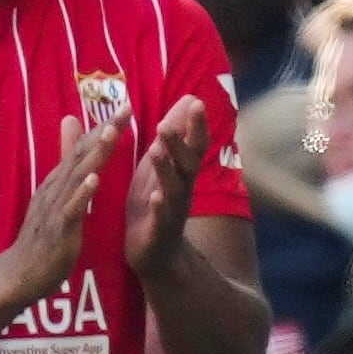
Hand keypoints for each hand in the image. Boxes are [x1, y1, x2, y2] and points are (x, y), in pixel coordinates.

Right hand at [3, 113, 123, 306]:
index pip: (83, 148)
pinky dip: (82, 193)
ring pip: (77, 176)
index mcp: (58, 182)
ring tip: (111, 133)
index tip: (125, 107)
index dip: (103, 127)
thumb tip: (74, 152)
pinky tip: (94, 180)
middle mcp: (55, 189)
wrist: (20, 274)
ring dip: (94, 154)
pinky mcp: (58, 230)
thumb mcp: (54, 201)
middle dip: (104, 131)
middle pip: (82, 154)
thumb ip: (65, 173)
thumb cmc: (42, 238)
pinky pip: (71, 209)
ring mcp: (55, 208)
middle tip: (125, 109)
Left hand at [127, 96, 210, 276]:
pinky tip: (156, 198)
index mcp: (181, 174)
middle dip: (179, 143)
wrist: (156, 255)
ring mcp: (172, 212)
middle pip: (188, 164)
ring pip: (174, 189)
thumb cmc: (155, 204)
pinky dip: (160, 208)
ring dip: (166, 169)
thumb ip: (173, 137)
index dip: (197, 126)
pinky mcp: (158, 233)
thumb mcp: (162, 166)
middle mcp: (182, 190)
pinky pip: (162, 220)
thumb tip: (189, 99)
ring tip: (156, 150)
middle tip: (165, 123)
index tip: (195, 101)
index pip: (194, 146)